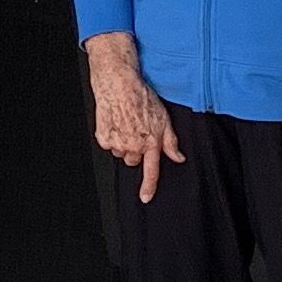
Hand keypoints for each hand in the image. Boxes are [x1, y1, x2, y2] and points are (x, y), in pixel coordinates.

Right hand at [87, 35, 184, 203]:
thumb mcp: (164, 119)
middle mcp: (133, 145)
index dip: (149, 187)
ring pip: (120, 153)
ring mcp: (116, 143)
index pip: (151, 171)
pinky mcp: (103, 137)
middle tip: (137, 133)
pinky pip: (108, 145)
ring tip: (126, 124)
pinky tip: (116, 123)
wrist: (118, 83)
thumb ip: (171, 142)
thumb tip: (178, 157)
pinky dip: (111, 137)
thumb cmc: (141, 97)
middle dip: (136, 152)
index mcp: (150, 142)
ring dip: (123, 144)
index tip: (146, 198)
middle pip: (134, 161)